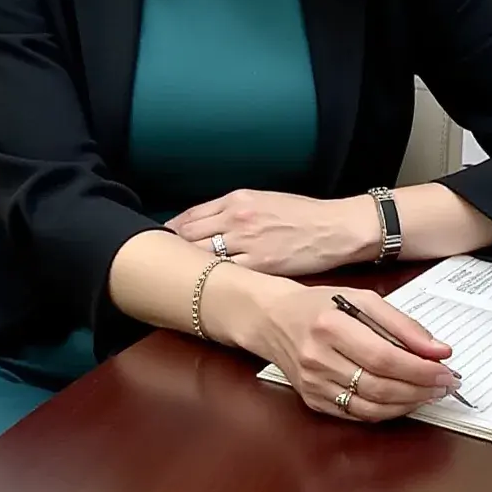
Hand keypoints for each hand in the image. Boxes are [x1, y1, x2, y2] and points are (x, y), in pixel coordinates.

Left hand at [166, 189, 376, 275]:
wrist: (335, 228)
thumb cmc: (302, 215)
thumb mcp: (263, 200)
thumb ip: (232, 210)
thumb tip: (205, 224)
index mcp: (237, 200)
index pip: (190, 216)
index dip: (170, 232)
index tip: (158, 244)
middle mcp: (238, 218)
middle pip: (190, 236)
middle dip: (171, 252)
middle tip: (156, 266)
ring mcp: (248, 242)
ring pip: (203, 257)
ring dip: (187, 269)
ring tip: (173, 282)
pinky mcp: (262, 265)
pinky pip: (227, 275)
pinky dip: (212, 282)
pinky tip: (204, 291)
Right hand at [252, 282, 458, 421]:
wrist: (273, 319)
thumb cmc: (320, 304)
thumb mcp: (361, 298)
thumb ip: (401, 324)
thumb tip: (439, 350)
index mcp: (330, 326)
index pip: (383, 357)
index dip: (419, 369)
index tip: (446, 369)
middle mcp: (318, 359)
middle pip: (379, 385)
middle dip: (420, 388)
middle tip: (446, 384)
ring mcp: (313, 385)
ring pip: (370, 406)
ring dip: (407, 404)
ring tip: (429, 393)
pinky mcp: (313, 401)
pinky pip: (357, 414)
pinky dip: (386, 411)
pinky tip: (402, 400)